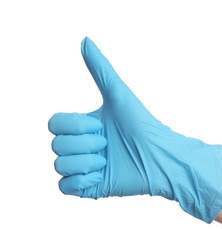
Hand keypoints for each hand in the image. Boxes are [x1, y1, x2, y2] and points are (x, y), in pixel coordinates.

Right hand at [48, 37, 221, 222]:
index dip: (76, 125)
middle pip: (57, 145)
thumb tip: (85, 40)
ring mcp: (84, 167)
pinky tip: (100, 175)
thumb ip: (101, 69)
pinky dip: (80, 180)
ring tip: (107, 161)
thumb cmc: (143, 125)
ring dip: (86, 162)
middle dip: (85, 144)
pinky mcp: (89, 187)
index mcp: (83, 126)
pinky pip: (64, 187)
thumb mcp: (119, 95)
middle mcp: (81, 145)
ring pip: (59, 165)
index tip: (101, 126)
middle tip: (108, 144)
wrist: (161, 157)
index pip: (54, 123)